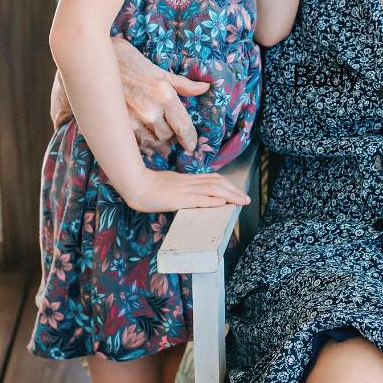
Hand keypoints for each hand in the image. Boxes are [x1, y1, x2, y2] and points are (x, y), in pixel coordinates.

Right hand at [50, 41, 211, 155]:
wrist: (94, 56)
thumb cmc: (127, 60)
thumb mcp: (157, 70)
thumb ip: (182, 84)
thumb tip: (205, 87)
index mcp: (164, 95)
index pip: (184, 127)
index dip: (190, 140)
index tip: (190, 146)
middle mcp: (151, 110)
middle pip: (168, 138)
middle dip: (170, 138)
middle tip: (168, 135)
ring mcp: (133, 119)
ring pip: (152, 144)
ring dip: (155, 143)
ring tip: (154, 137)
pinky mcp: (117, 125)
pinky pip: (135, 144)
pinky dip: (140, 144)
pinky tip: (139, 137)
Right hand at [124, 168, 250, 213]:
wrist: (135, 184)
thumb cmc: (147, 185)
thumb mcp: (168, 185)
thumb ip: (179, 188)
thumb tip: (187, 196)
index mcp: (186, 179)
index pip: (212, 179)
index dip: (227, 184)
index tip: (237, 191)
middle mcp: (189, 183)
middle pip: (217, 183)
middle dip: (234, 190)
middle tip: (246, 198)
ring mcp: (185, 190)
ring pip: (213, 190)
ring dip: (230, 195)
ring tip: (242, 201)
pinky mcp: (180, 199)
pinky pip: (200, 200)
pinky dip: (213, 201)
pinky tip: (223, 203)